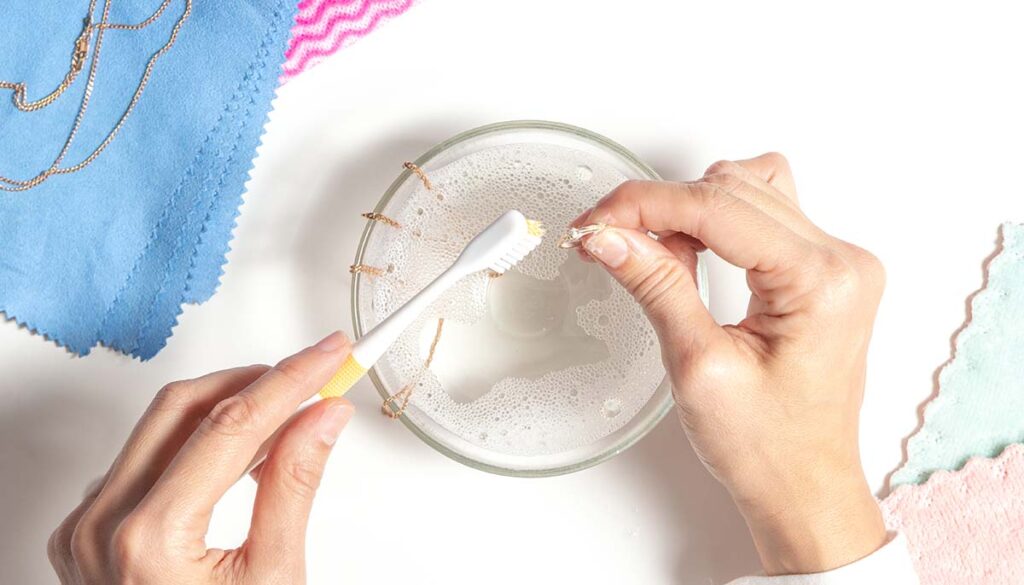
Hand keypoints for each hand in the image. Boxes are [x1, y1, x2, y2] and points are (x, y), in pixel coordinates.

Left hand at [48, 332, 354, 583]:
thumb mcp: (275, 578)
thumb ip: (294, 485)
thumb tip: (322, 417)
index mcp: (149, 540)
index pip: (232, 425)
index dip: (291, 379)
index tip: (330, 355)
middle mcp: (101, 526)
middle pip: (185, 408)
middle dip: (256, 379)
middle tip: (315, 368)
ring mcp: (85, 530)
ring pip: (157, 427)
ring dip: (225, 405)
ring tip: (287, 404)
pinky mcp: (85, 532)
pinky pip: (141, 460)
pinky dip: (193, 440)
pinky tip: (236, 444)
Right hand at [574, 153, 887, 574]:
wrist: (804, 488)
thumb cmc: (769, 448)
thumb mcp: (699, 366)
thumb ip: (657, 287)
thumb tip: (611, 237)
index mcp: (822, 282)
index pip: (719, 207)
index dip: (646, 205)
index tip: (595, 222)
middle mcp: (841, 261)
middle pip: (733, 188)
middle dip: (661, 207)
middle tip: (609, 241)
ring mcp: (837, 263)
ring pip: (748, 190)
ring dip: (688, 210)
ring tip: (654, 257)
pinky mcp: (822, 271)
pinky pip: (764, 213)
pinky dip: (716, 220)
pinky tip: (690, 250)